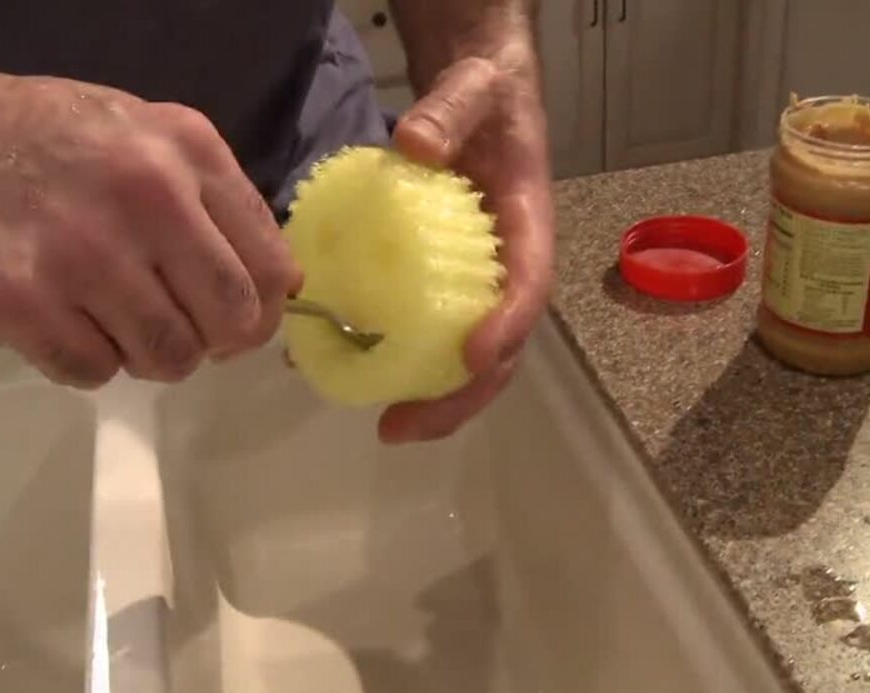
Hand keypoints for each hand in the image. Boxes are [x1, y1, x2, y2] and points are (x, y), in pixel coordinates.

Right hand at [0, 60, 298, 386]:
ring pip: (168, 357)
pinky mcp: (18, 301)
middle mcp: (145, 196)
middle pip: (229, 322)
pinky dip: (82, 361)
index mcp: (184, 151)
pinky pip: (93, 372)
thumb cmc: (30, 137)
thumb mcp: (138, 133)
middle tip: (174, 330)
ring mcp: (81, 252)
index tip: (233, 320)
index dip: (259, 311)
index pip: (267, 266)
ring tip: (107, 318)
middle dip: (211, 342)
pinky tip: (55, 320)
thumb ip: (213, 199)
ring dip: (146, 355)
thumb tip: (281, 283)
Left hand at [384, 53, 554, 442]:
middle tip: (405, 426)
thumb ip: (449, 111)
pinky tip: (342, 369)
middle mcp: (505, 268)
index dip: (507, 325)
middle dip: (461, 395)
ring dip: (432, 397)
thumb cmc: (485, 98)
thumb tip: (416, 146)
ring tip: (388, 427)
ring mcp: (472, 282)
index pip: (528, 284)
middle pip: (500, 347)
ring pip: (464, 355)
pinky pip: (423, 329)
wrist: (478, 99)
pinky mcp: (438, 282)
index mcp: (528, 226)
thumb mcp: (472, 89)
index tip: (473, 355)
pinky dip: (391, 357)